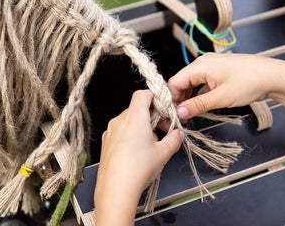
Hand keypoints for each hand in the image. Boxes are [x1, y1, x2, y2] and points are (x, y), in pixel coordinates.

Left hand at [94, 90, 183, 225]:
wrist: (116, 189)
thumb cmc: (136, 170)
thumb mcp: (163, 153)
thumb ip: (174, 139)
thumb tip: (178, 134)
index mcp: (134, 117)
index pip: (142, 94)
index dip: (155, 98)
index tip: (163, 108)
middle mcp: (119, 121)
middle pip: (136, 108)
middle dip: (152, 116)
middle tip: (163, 129)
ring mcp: (110, 132)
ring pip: (128, 120)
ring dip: (141, 126)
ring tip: (152, 144)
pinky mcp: (106, 143)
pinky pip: (120, 132)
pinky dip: (130, 135)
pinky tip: (138, 151)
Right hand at [167, 52, 284, 148]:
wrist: (275, 76)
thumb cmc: (251, 82)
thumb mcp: (221, 98)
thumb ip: (197, 105)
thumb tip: (180, 112)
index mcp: (200, 65)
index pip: (175, 82)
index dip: (171, 100)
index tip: (172, 115)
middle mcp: (203, 63)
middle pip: (182, 83)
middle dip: (180, 100)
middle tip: (181, 118)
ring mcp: (212, 68)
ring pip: (192, 85)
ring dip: (190, 99)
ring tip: (190, 115)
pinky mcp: (219, 74)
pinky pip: (202, 85)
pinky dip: (200, 96)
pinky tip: (202, 108)